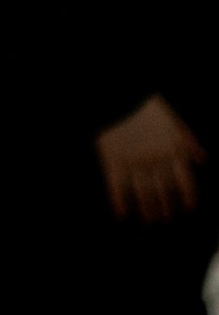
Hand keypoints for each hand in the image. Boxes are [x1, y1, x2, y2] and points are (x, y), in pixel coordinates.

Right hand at [97, 92, 203, 222]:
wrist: (119, 94)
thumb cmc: (146, 105)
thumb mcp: (173, 120)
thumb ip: (187, 140)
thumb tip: (201, 159)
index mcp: (172, 149)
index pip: (184, 181)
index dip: (187, 197)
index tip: (187, 209)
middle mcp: (155, 159)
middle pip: (164, 191)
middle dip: (166, 207)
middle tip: (164, 218)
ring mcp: (133, 160)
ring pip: (143, 192)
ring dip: (147, 209)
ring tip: (149, 220)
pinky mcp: (112, 159)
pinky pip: (116, 185)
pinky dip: (119, 201)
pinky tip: (122, 214)